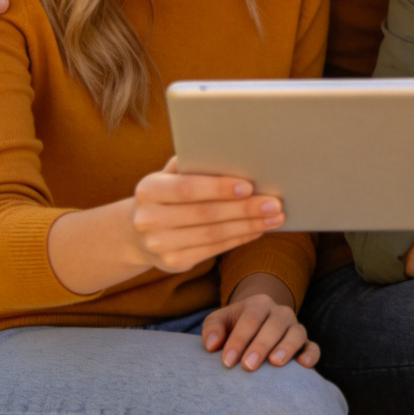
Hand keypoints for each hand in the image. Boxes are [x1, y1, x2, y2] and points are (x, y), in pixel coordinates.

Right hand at [130, 158, 284, 272]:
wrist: (138, 233)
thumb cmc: (166, 194)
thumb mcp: (169, 176)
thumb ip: (191, 164)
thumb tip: (229, 151)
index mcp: (148, 190)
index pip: (187, 188)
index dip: (218, 188)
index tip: (249, 186)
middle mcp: (149, 219)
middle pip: (205, 214)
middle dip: (244, 208)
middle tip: (274, 203)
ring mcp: (160, 245)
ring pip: (213, 234)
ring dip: (249, 225)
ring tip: (275, 217)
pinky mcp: (174, 263)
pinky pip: (214, 249)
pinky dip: (240, 238)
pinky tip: (258, 229)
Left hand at [203, 274, 318, 370]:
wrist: (255, 324)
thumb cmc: (233, 327)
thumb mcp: (220, 321)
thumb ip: (212, 328)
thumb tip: (212, 345)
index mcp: (258, 304)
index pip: (250, 318)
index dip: (239, 339)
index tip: (227, 361)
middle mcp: (279, 312)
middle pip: (274, 325)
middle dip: (261, 345)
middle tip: (248, 366)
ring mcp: (294, 327)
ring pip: (296, 332)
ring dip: (287, 347)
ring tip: (276, 363)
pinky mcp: (305, 343)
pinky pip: (313, 346)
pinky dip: (311, 355)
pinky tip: (304, 365)